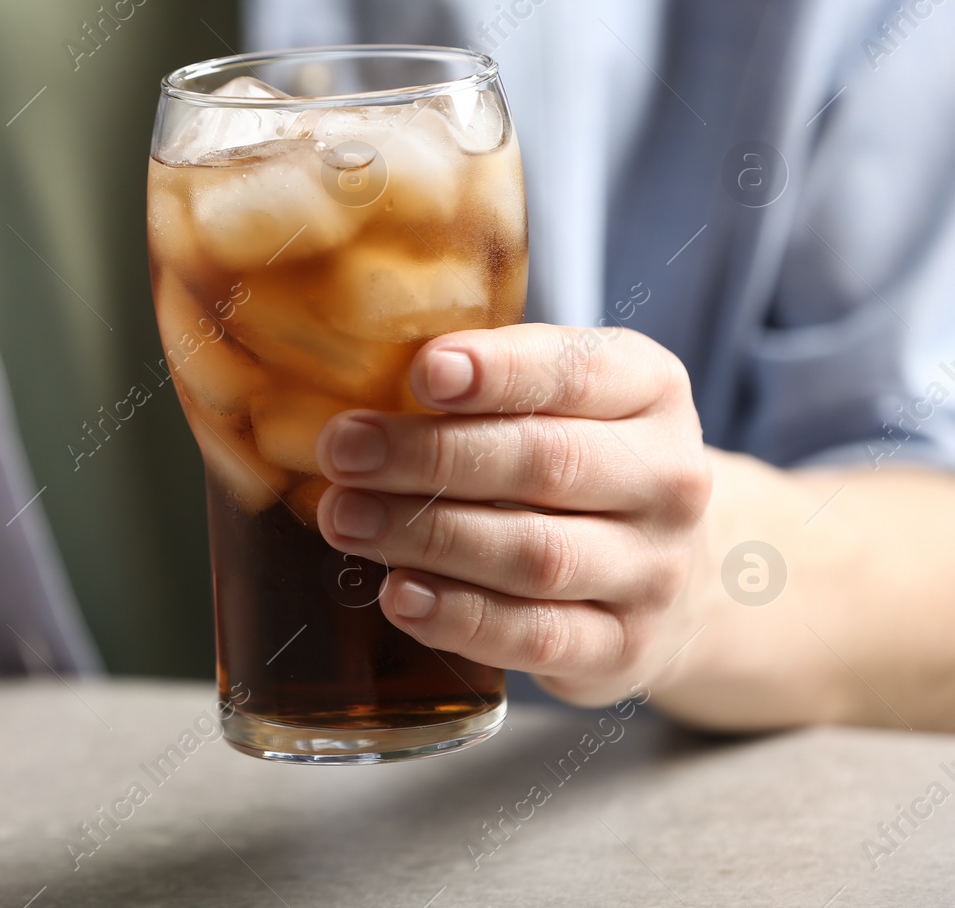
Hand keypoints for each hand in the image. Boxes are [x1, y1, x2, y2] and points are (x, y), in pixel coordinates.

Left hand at [315, 324, 712, 705]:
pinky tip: (399, 595)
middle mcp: (667, 479)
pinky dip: (459, 617)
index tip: (424, 372)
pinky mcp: (621, 647)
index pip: (579, 371)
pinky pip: (535, 637)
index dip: (501, 372)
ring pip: (535, 554)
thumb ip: (481, 382)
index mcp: (650, 390)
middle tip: (343, 450)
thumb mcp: (560, 400)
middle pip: (546, 464)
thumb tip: (354, 374)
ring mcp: (651, 571)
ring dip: (428, 535)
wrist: (676, 574)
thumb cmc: (580, 463)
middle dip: (431, 456)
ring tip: (346, 518)